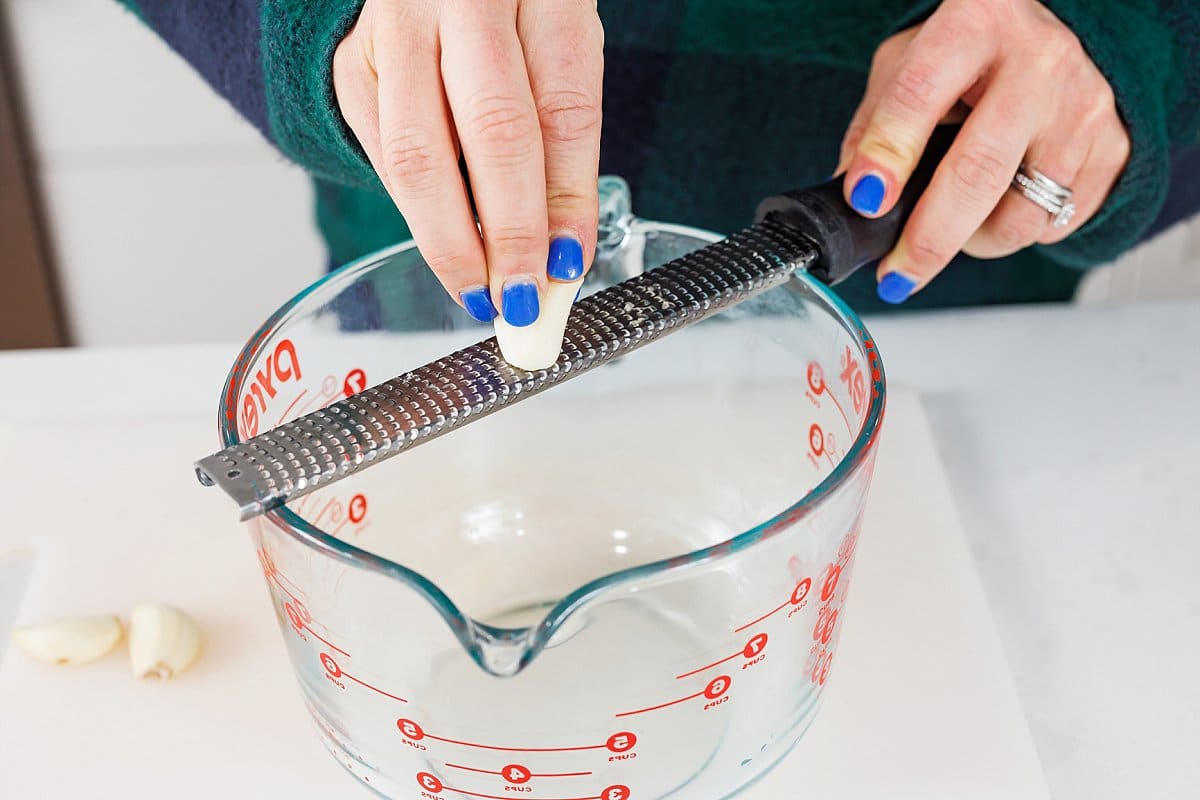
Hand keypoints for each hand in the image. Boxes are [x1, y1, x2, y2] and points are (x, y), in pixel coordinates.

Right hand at [333, 0, 603, 324]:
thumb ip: (566, 142)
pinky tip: (447, 238)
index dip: (565, 201)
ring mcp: (396, 28)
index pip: (563, 110)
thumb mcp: (561, 50)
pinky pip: (382, 157)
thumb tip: (563, 253)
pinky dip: (418, 212)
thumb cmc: (513, 10)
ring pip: (417, 157)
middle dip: (510, 234)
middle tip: (522, 299)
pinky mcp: (351, 62)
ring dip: (452, 242)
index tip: (567, 266)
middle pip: (492, 133)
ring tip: (480, 291)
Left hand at [837, 0, 1129, 302]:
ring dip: (974, 243)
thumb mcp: (908, 64)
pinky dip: (1016, 233)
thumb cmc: (970, 56)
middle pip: (979, 171)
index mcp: (974, 24)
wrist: (1054, 40)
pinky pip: (1056, 224)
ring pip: (1022, 214)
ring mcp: (1082, 107)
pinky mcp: (1114, 148)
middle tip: (897, 275)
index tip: (865, 202)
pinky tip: (1002, 207)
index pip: (921, 94)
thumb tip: (852, 203)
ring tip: (952, 228)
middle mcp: (1038, 62)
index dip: (889, 155)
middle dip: (929, 239)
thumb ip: (874, 126)